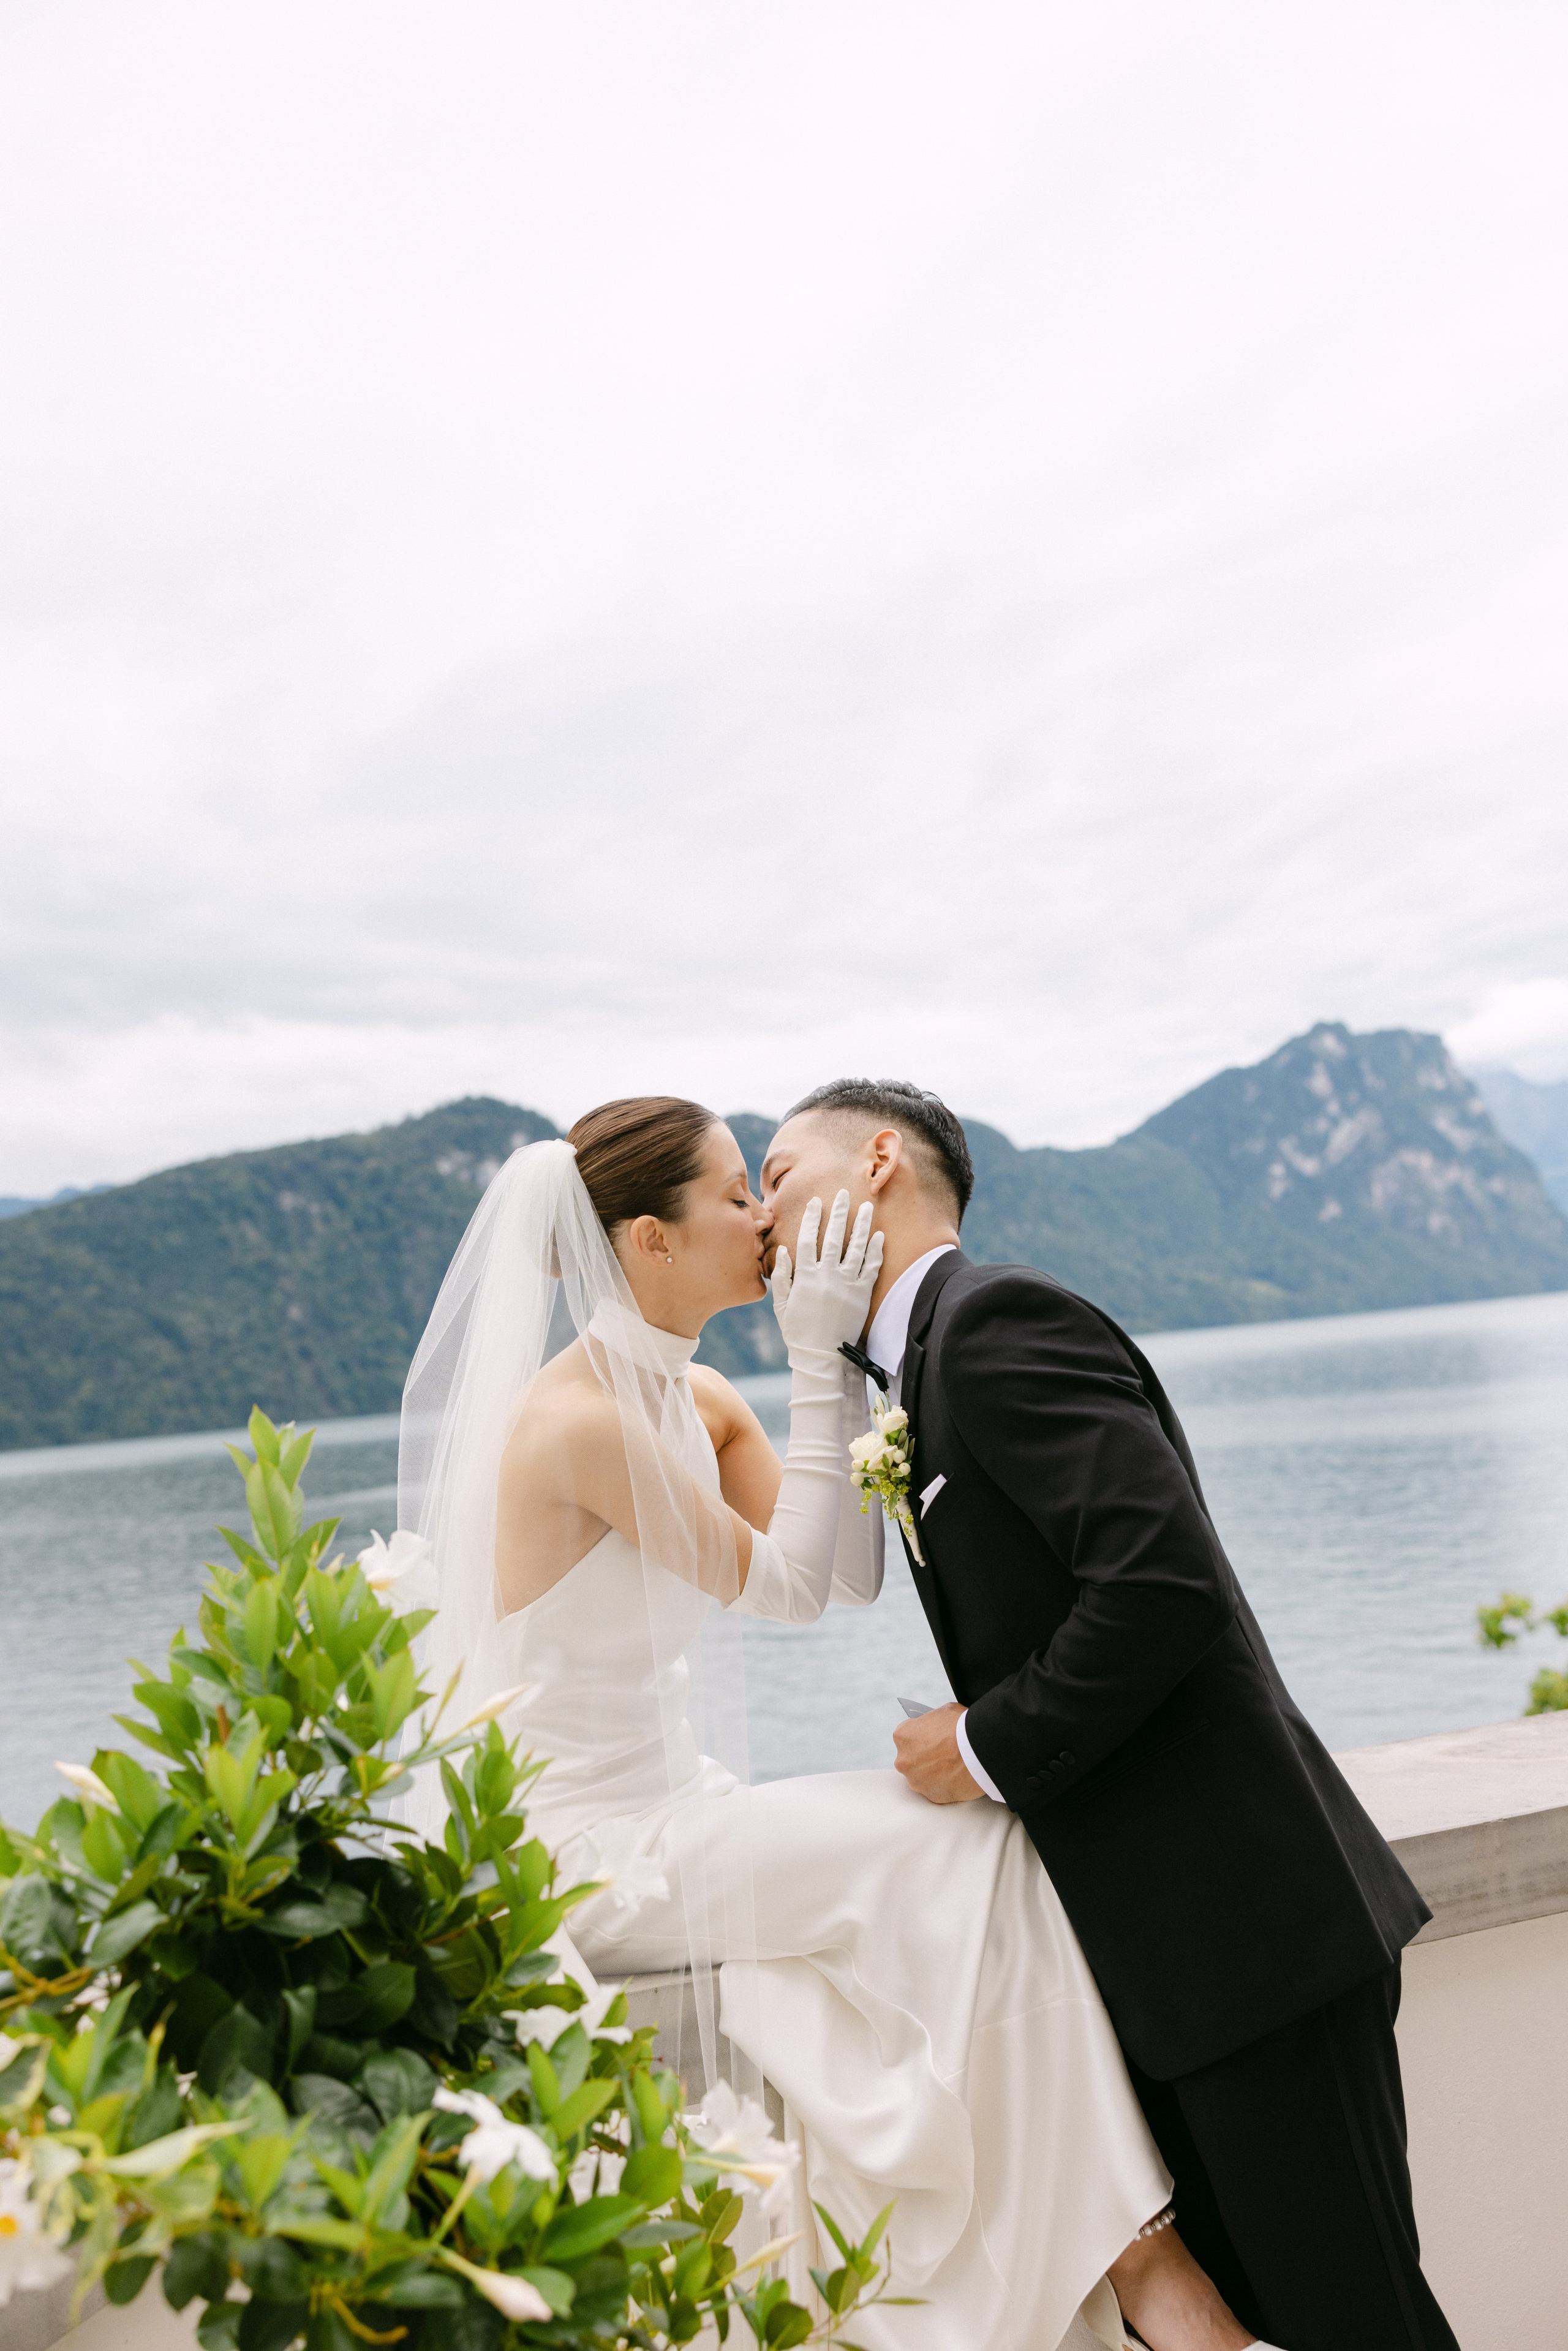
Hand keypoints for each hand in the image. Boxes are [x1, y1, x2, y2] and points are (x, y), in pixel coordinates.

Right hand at [769, 1190, 883, 1361]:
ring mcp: (846, 1284)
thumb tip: (781, 1250)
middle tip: (843, 1194)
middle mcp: (827, 1276)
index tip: (816, 1202)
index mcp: (805, 1276)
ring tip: (867, 1207)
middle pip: (834, 1237)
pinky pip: (870, 1268)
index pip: (808, 1239)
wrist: (822, 1356)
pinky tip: (879, 1236)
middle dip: (839, 1212)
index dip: (812, 1218)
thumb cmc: (798, 1331)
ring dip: (862, 1225)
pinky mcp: (862, 1295)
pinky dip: (875, 1251)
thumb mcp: (781, 1305)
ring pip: (856, 1247)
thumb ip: (780, 1276)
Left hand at [893, 1702, 981, 1803]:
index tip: (931, 1738)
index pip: (905, 1735)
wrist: (980, 1751)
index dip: (921, 1736)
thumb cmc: (962, 1729)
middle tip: (944, 1752)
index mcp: (903, 1736)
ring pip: (921, 1777)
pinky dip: (944, 1785)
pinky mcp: (931, 1796)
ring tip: (952, 1765)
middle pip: (911, 1758)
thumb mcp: (945, 1711)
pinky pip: (935, 1790)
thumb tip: (938, 1726)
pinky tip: (957, 1776)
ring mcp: (916, 1780)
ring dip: (933, 1772)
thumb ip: (933, 1721)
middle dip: (924, 1756)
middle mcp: (904, 1760)